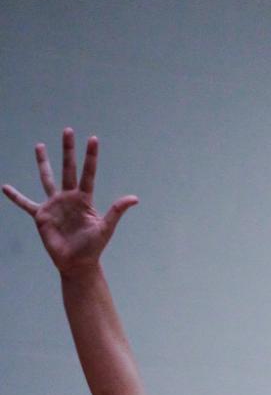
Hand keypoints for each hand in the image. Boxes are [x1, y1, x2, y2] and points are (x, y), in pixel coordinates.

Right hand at [3, 130, 137, 275]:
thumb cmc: (93, 247)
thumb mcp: (105, 228)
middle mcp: (68, 197)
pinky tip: (5, 187)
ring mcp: (54, 205)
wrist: (77, 263)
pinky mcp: (41, 216)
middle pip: (67, 168)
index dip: (90, 156)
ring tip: (39, 146)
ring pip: (46, 178)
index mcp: (84, 199)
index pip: (88, 173)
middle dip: (67, 150)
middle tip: (67, 130)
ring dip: (43, 162)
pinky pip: (25, 204)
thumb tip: (134, 198)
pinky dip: (15, 197)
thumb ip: (116, 211)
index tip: (93, 138)